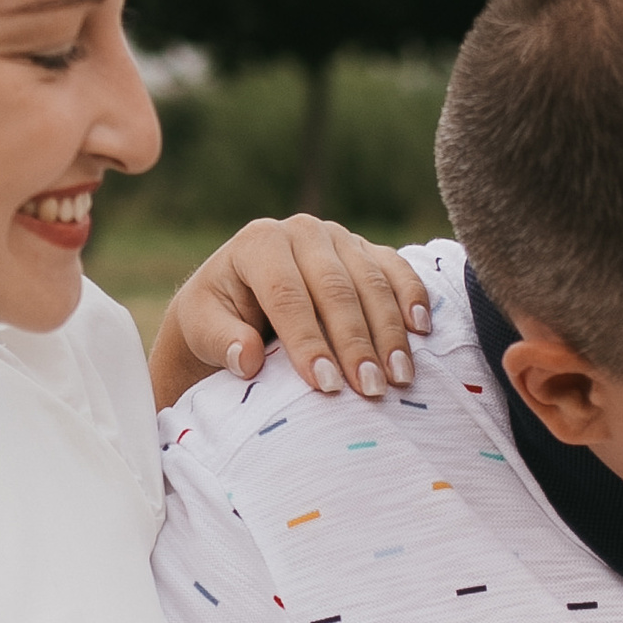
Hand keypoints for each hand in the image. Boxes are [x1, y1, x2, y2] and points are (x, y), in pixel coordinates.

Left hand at [150, 215, 432, 410]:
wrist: (240, 299)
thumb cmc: (218, 318)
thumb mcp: (201, 328)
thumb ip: (220, 340)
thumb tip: (247, 358)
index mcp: (259, 243)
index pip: (287, 294)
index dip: (307, 341)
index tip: (326, 384)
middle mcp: (302, 231)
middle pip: (335, 288)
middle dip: (355, 342)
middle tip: (370, 390)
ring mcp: (340, 238)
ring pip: (371, 281)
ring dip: (389, 332)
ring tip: (399, 378)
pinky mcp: (367, 250)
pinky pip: (397, 269)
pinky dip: (413, 297)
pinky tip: (421, 331)